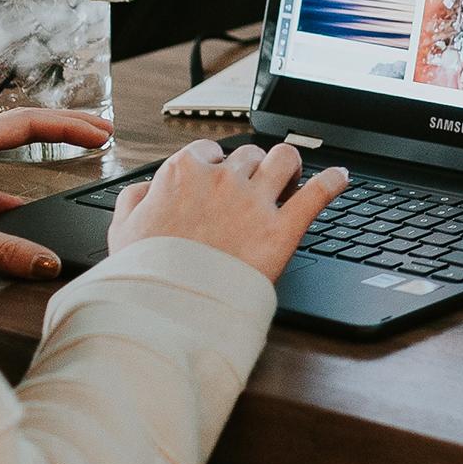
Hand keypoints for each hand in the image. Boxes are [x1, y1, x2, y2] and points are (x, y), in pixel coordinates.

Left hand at [0, 110, 114, 279]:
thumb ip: (3, 251)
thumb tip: (47, 262)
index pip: (28, 122)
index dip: (70, 127)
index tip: (101, 134)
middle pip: (21, 125)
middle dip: (65, 125)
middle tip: (101, 129)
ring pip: (3, 146)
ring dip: (40, 149)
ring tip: (70, 153)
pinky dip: (7, 185)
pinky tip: (16, 207)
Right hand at [109, 137, 347, 283]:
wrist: (167, 310)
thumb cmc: (145, 274)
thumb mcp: (122, 231)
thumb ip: (134, 199)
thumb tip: (147, 189)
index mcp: (183, 174)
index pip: (209, 152)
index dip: (217, 167)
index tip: (220, 180)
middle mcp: (222, 179)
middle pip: (249, 155)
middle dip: (253, 169)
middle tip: (256, 189)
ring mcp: (254, 202)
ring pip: (284, 158)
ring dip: (289, 166)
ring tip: (291, 178)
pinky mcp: (282, 230)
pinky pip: (318, 193)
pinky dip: (333, 181)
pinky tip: (341, 178)